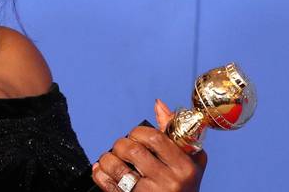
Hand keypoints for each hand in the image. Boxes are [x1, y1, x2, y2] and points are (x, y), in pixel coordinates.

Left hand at [91, 100, 207, 191]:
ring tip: (111, 160)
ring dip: (107, 159)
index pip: (153, 137)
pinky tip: (103, 171)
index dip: (137, 132)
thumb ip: (172, 132)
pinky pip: (108, 184)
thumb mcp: (188, 161)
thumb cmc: (183, 184)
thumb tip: (158, 104)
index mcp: (185, 167)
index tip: (135, 136)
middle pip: (132, 150)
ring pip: (117, 167)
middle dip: (120, 145)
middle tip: (121, 149)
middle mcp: (170, 181)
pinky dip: (99, 174)